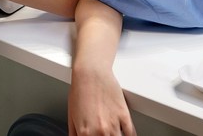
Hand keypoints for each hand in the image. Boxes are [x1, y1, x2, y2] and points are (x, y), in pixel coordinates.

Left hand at [69, 0, 135, 134]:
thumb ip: (75, 133)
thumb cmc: (80, 90)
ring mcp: (113, 125)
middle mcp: (100, 132)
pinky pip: (130, 134)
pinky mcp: (124, 116)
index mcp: (85, 133)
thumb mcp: (72, 116)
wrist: (90, 72)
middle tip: (106, 134)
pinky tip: (125, 134)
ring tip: (114, 133)